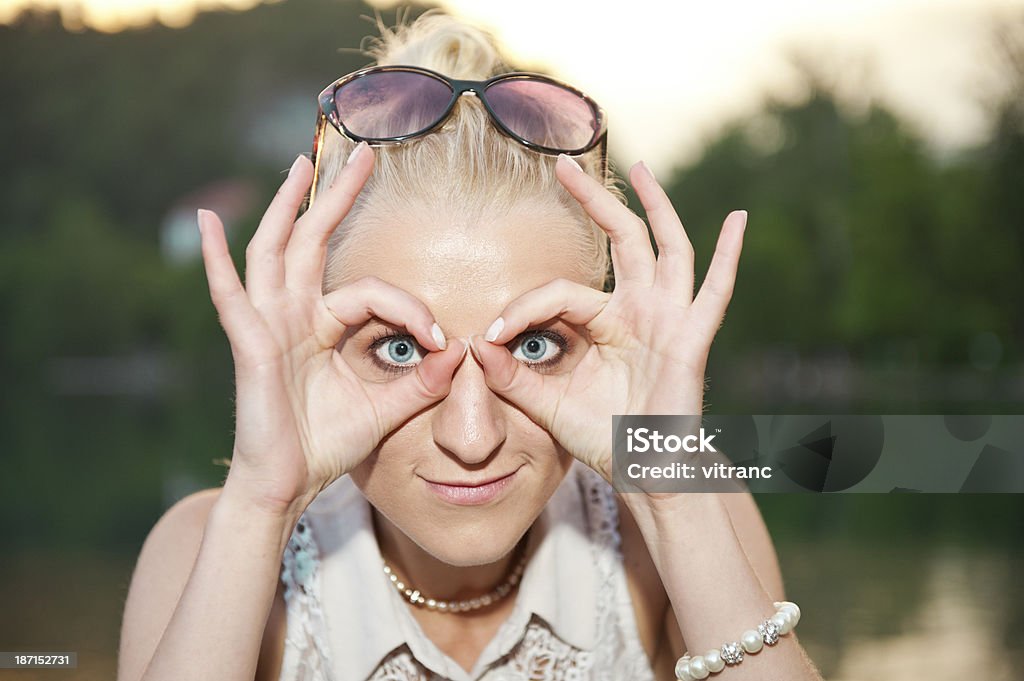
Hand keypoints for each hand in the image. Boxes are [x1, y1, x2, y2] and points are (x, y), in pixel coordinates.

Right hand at [198, 146, 466, 514]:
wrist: (288, 486)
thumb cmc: (328, 446)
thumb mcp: (388, 408)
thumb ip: (423, 381)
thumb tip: (462, 351)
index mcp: (323, 328)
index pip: (372, 293)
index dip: (411, 309)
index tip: (443, 341)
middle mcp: (294, 316)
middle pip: (314, 242)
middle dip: (339, 198)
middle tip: (365, 155)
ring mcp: (268, 325)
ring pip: (276, 251)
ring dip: (289, 205)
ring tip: (303, 162)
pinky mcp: (250, 343)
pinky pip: (229, 295)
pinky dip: (214, 258)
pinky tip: (205, 220)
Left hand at [472, 156, 745, 482]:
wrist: (643, 474)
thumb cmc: (602, 439)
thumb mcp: (547, 406)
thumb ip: (513, 378)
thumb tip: (475, 346)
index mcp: (605, 323)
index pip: (560, 292)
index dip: (522, 307)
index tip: (488, 333)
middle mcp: (639, 311)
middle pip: (620, 240)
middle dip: (594, 201)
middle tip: (563, 165)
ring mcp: (668, 320)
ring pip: (665, 249)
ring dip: (656, 207)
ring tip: (641, 167)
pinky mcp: (691, 340)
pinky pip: (714, 292)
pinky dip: (729, 255)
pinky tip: (738, 218)